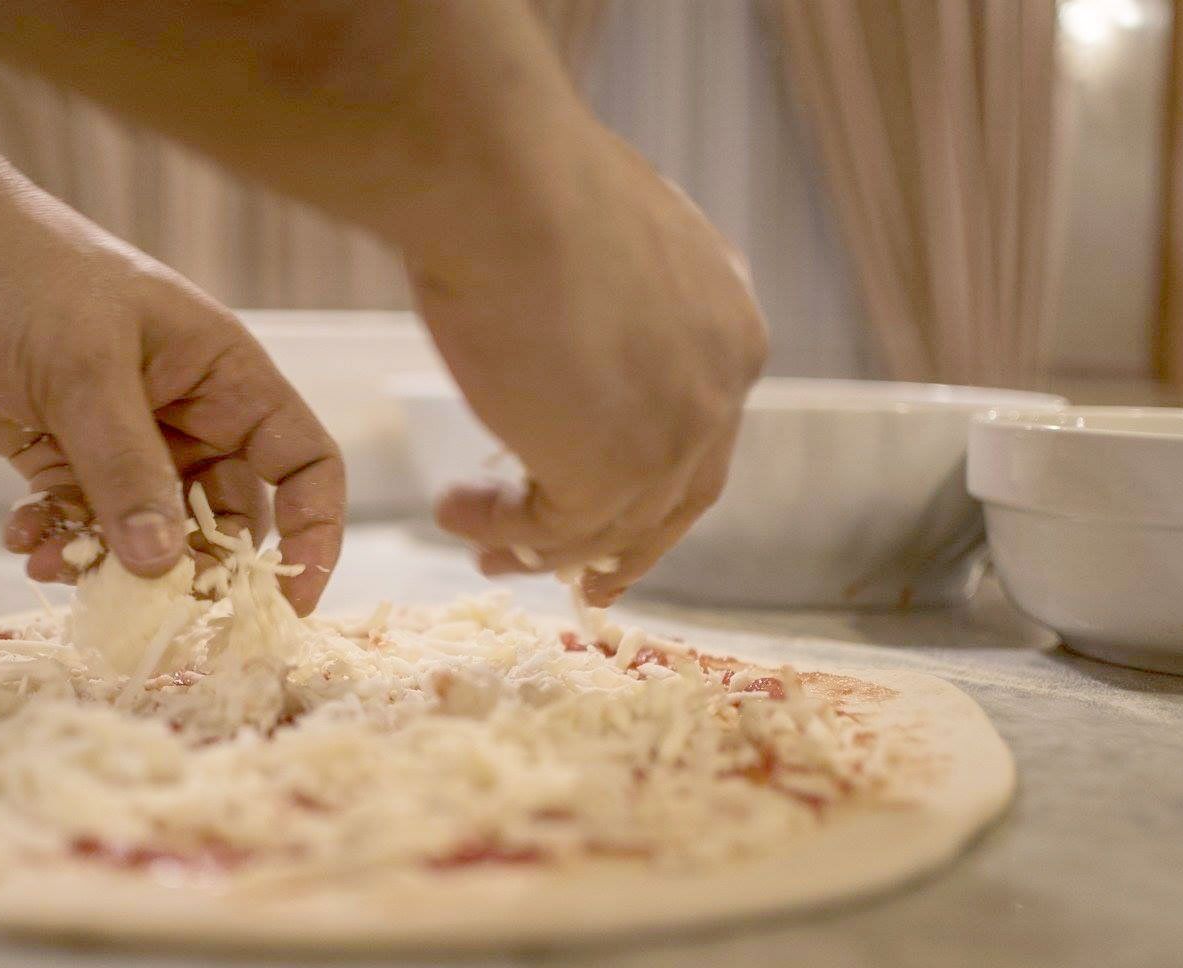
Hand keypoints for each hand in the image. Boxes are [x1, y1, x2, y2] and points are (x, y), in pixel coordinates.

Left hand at [0, 185, 343, 613]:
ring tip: (55, 563)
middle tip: (147, 604)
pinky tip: (23, 540)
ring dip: (110, 563)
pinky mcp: (67, 459)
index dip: (313, 534)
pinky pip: (85, 524)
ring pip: (149, 534)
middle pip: (225, 518)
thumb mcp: (84, 372)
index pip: (303, 463)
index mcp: (226, 378)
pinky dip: (60, 542)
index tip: (288, 602)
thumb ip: (125, 471)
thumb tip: (162, 567)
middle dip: (190, 568)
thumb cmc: (29, 277)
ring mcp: (128, 442)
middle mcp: (190, 416)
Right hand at [408, 125, 766, 604]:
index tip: (597, 500)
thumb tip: (567, 333)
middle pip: (678, 497)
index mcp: (731, 326)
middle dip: (618, 542)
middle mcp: (723, 386)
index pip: (702, 429)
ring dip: (540, 547)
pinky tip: (451, 510)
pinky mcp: (616, 473)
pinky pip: (552, 530)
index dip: (650, 476)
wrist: (504, 182)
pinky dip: (502, 532)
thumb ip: (610, 306)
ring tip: (479, 548)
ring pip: (613, 526)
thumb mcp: (601, 248)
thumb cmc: (530, 184)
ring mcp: (677, 437)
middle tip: (569, 570)